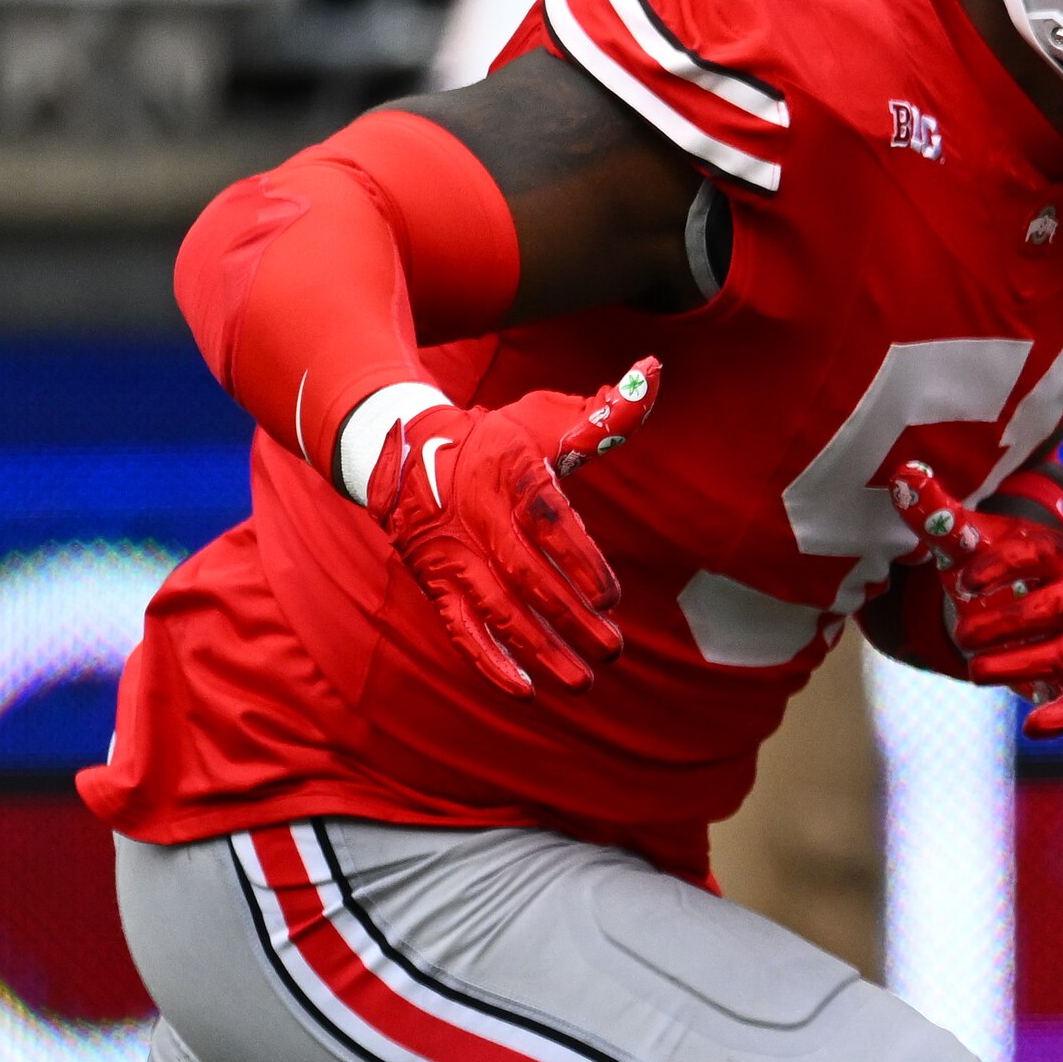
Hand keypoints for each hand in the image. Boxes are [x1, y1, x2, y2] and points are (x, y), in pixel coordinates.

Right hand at [367, 359, 660, 695]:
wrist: (406, 452)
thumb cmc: (498, 439)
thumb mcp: (547, 419)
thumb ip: (607, 410)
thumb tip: (656, 370)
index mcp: (511, 476)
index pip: (548, 523)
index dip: (580, 562)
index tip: (611, 598)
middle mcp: (479, 520)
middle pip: (527, 577)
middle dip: (571, 618)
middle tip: (613, 650)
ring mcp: (455, 556)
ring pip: (497, 611)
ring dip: (539, 650)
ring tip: (583, 682)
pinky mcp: (436, 584)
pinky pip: (459, 628)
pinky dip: (487, 662)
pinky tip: (522, 692)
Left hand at [881, 458, 1062, 734]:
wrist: (1032, 592)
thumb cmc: (995, 563)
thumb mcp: (966, 540)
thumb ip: (936, 514)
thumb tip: (905, 475)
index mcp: (1051, 552)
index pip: (1034, 555)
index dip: (1001, 568)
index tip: (964, 580)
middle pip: (1054, 609)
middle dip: (1006, 623)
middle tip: (961, 634)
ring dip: (1018, 665)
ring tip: (973, 669)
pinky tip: (1030, 727)